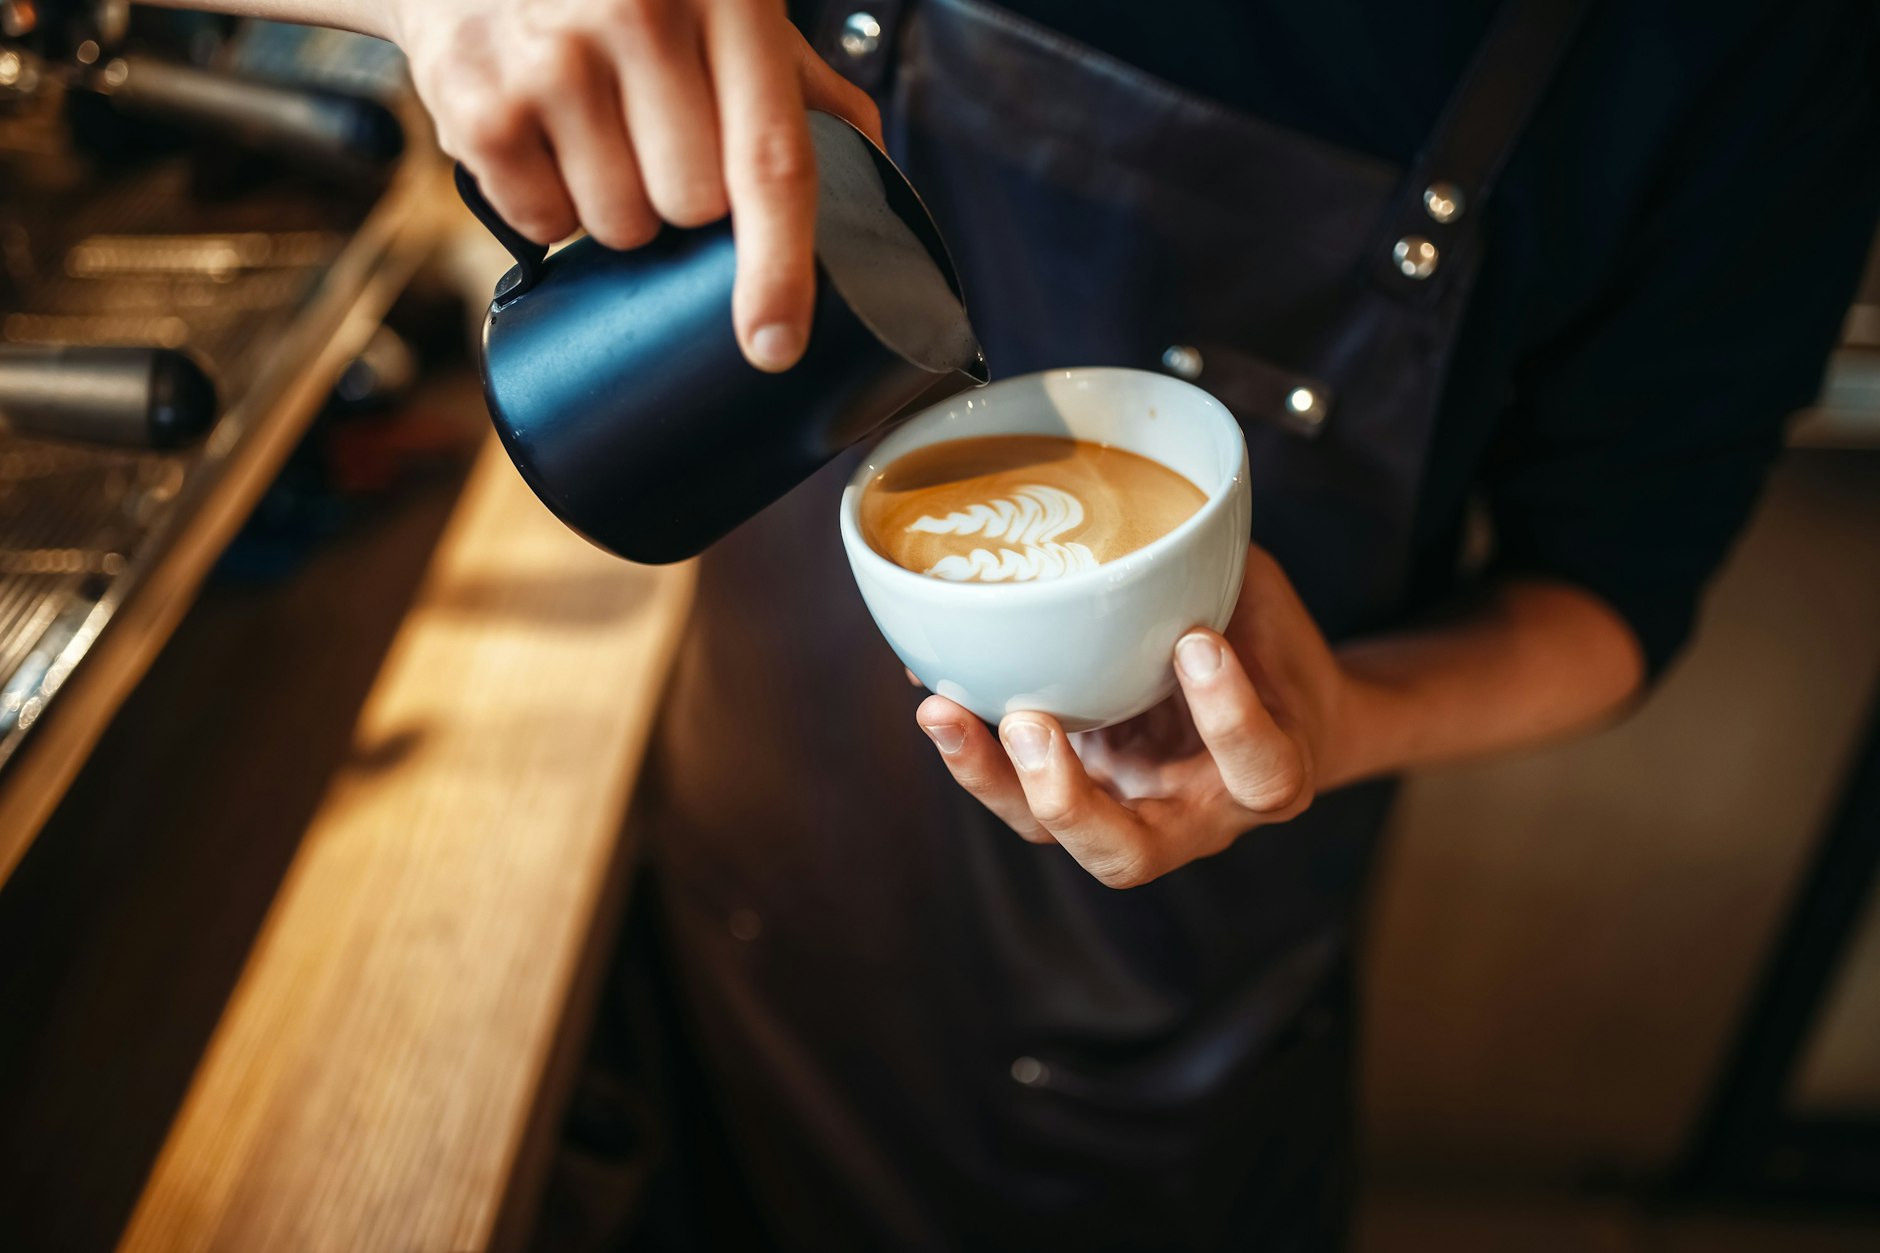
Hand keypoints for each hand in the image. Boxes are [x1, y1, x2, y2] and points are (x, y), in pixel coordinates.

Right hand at [393, 0, 881, 370]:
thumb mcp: (727, 7)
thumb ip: (802, 87)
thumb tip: (877, 187)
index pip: (770, 161)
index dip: (779, 267)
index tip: (776, 342)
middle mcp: (640, 13)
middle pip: (693, 209)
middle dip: (684, 203)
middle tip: (657, 138)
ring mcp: (552, 57)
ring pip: (619, 227)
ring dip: (616, 209)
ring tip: (595, 132)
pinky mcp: (478, 102)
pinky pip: (541, 224)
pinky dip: (548, 203)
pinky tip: (544, 136)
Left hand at [915, 547, 1356, 887]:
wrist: (1283, 714)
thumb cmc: (1274, 652)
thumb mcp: (1265, 605)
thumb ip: (1221, 578)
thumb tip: (1154, 503)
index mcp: (1268, 774)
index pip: (1258, 768)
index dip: (1228, 715)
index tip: (1195, 642)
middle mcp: (1193, 816)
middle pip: (1127, 855)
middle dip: (1067, 798)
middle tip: (1030, 724)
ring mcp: (1129, 813)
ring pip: (1053, 836)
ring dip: (992, 780)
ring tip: (943, 712)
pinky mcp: (1081, 793)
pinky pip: (1019, 792)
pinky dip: (974, 750)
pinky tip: (936, 694)